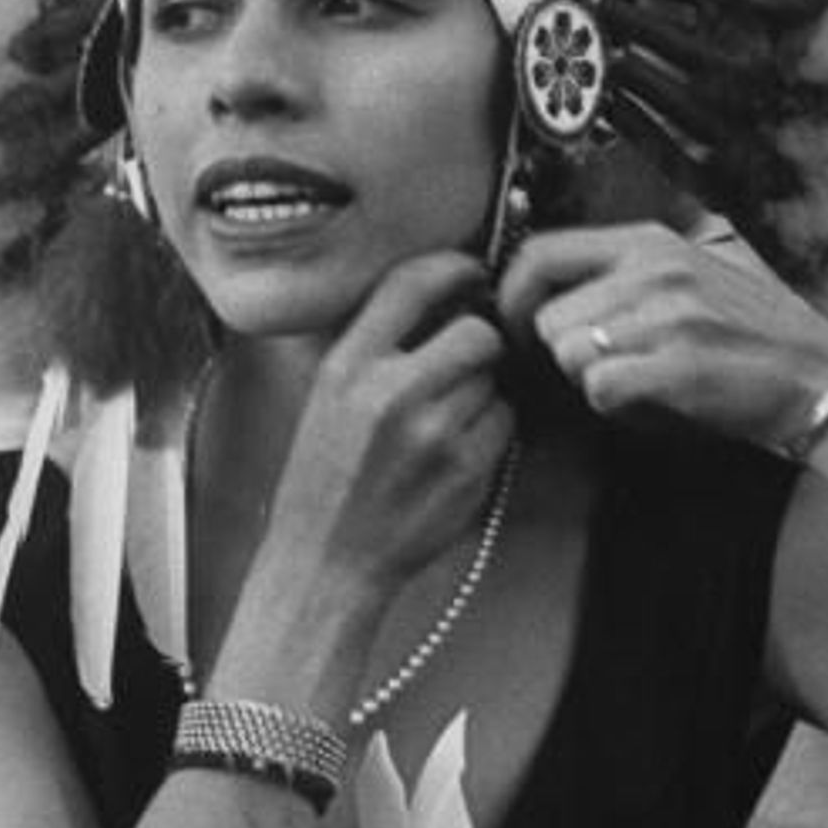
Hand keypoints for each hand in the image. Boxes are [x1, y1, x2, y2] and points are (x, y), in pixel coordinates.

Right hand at [269, 251, 514, 593]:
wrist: (326, 559)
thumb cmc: (323, 478)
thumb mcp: (326, 398)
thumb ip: (373, 348)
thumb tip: (438, 300)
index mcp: (346, 366)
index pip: (411, 284)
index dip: (452, 268)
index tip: (470, 273)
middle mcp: (390, 392)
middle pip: (475, 333)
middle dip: (480, 343)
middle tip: (466, 360)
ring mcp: (434, 433)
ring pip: (494, 381)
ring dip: (482, 391)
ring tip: (445, 420)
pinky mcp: (467, 470)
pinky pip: (504, 424)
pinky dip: (490, 430)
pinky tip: (455, 452)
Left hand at [496, 221, 827, 452]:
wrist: (818, 374)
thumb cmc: (748, 329)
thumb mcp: (691, 267)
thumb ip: (623, 267)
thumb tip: (541, 278)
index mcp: (649, 242)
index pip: (542, 252)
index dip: (511, 295)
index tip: (514, 326)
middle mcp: (654, 269)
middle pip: (548, 319)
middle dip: (563, 355)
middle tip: (601, 368)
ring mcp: (668, 315)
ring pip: (567, 355)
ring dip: (591, 380)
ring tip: (637, 380)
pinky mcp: (679, 364)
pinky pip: (599, 388)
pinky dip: (615, 406)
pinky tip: (649, 401)